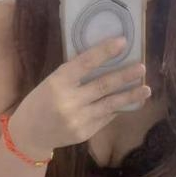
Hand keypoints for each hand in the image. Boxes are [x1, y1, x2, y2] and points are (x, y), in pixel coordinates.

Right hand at [9, 36, 149, 157]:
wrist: (29, 135)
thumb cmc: (40, 102)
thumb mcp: (51, 83)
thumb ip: (74, 75)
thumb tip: (105, 62)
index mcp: (57, 82)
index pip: (84, 63)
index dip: (104, 51)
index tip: (123, 42)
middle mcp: (69, 101)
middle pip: (103, 86)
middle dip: (125, 76)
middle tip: (142, 67)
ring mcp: (78, 119)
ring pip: (110, 104)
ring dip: (130, 96)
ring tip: (146, 89)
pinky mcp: (85, 133)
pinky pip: (106, 117)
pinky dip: (117, 108)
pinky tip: (128, 102)